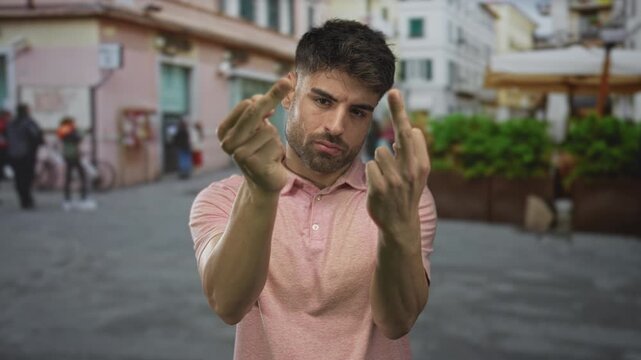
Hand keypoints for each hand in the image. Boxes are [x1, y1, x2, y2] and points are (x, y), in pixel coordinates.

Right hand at [217, 78, 291, 192]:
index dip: (265, 97)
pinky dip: (278, 151)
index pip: (246, 105)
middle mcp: (228, 142)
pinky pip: (275, 146)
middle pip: (253, 112)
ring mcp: (239, 155)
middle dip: (272, 96)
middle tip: (287, 82)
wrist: (263, 183)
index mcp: (224, 131)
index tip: (283, 84)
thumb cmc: (261, 151)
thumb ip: (259, 112)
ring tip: (268, 152)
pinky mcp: (254, 165)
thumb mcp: (257, 129)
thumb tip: (263, 99)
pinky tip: (271, 161)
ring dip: (275, 140)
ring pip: (269, 131)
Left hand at [366, 89, 430, 237]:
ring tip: (387, 177)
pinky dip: (372, 172)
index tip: (395, 92)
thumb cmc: (407, 192)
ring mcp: (395, 180)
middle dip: (398, 110)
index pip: (410, 131)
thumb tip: (409, 129)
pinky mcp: (379, 188)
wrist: (400, 224)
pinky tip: (378, 186)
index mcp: (422, 164)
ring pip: (380, 151)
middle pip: (401, 133)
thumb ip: (413, 152)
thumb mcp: (417, 174)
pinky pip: (370, 166)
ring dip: (380, 161)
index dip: (400, 113)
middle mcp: (411, 170)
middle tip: (394, 91)